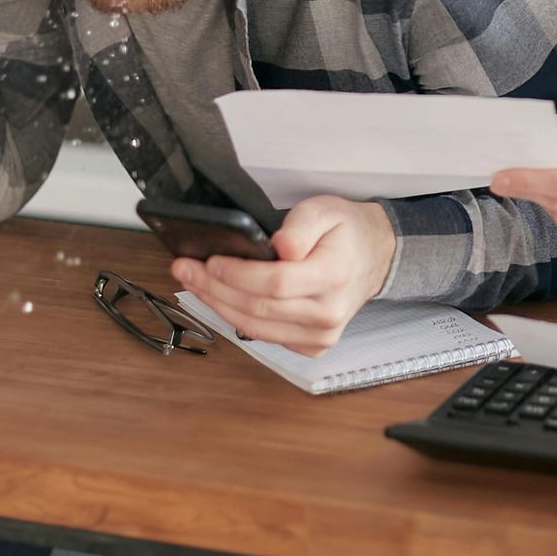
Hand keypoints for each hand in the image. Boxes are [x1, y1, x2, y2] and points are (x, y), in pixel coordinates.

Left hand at [168, 196, 395, 355]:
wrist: (372, 257)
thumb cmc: (344, 232)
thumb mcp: (324, 210)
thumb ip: (301, 226)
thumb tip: (280, 246)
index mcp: (334, 275)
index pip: (275, 283)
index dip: (237, 274)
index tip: (210, 261)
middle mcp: (328, 313)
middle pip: (258, 308)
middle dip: (214, 288)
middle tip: (184, 269)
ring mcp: (321, 335)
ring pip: (255, 327)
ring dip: (217, 305)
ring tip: (193, 282)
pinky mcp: (312, 345)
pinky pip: (265, 337)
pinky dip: (236, 318)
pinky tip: (219, 299)